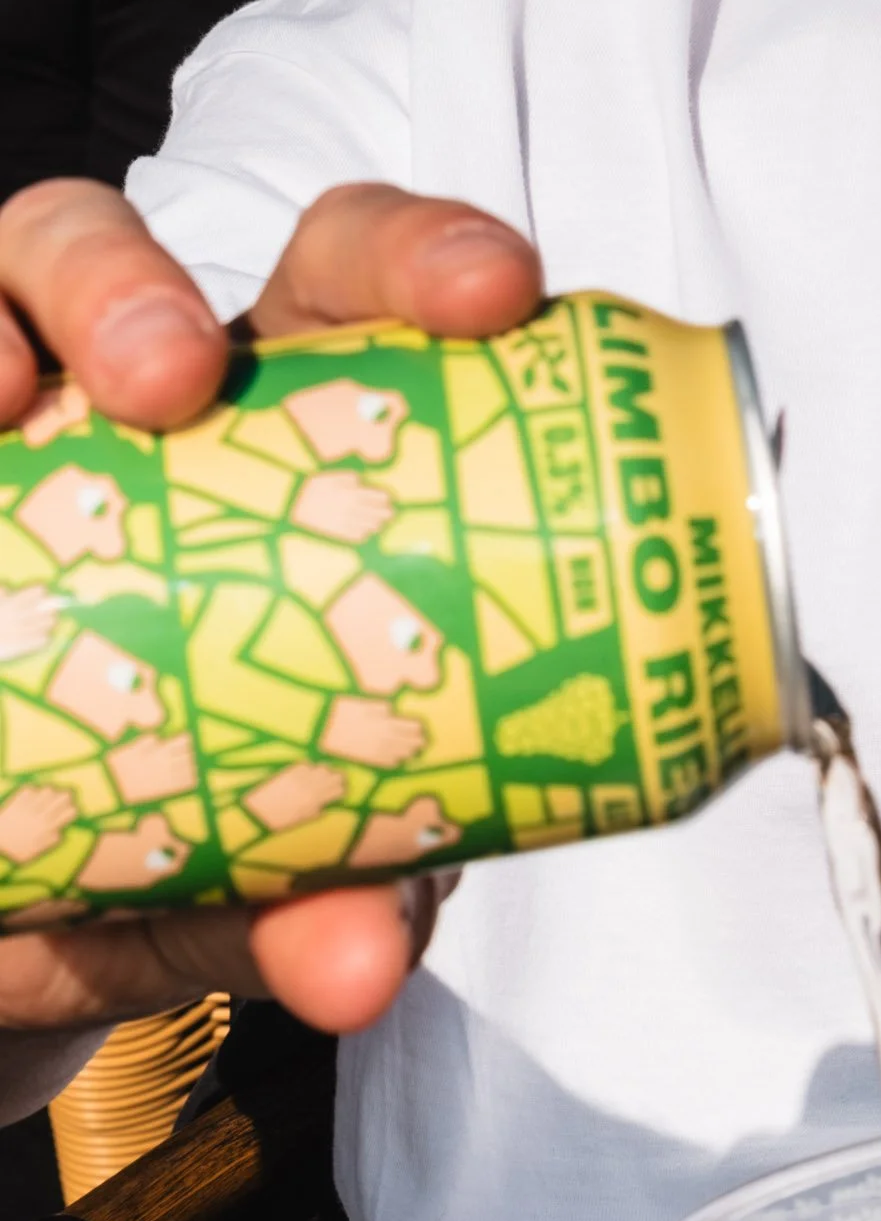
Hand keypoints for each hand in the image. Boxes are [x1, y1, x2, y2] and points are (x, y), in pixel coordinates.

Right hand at [0, 176, 538, 1033]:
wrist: (20, 928)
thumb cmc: (202, 848)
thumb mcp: (275, 882)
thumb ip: (332, 897)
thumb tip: (361, 965)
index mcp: (284, 448)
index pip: (355, 298)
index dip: (421, 255)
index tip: (492, 295)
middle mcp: (128, 414)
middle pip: (125, 259)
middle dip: (137, 282)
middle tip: (171, 382)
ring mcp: (2, 435)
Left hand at [0, 784, 74, 865]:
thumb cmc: (16, 850)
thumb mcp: (36, 852)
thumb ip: (49, 842)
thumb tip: (59, 833)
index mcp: (47, 828)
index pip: (68, 813)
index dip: (72, 810)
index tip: (71, 809)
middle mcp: (40, 816)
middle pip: (60, 799)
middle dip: (65, 796)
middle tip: (65, 795)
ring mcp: (29, 808)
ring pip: (46, 792)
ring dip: (49, 792)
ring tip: (48, 794)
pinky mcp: (17, 803)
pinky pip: (29, 790)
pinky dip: (32, 791)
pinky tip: (32, 794)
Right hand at [293, 469, 396, 542]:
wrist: (294, 505)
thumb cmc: (311, 488)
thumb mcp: (330, 476)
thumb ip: (347, 477)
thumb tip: (359, 480)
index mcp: (352, 493)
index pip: (375, 496)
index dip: (383, 497)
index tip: (388, 498)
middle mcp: (352, 508)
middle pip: (375, 512)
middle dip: (385, 513)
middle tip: (391, 514)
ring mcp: (346, 522)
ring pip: (368, 525)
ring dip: (376, 524)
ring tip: (381, 524)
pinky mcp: (339, 533)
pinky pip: (355, 535)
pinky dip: (363, 534)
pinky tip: (366, 533)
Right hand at [319, 694, 427, 768]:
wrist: (326, 730)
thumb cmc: (342, 713)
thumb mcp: (362, 704)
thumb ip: (379, 707)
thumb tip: (391, 709)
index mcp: (385, 722)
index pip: (408, 726)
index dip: (416, 728)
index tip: (421, 728)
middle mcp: (384, 737)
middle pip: (406, 740)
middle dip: (416, 741)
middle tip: (423, 743)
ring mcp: (377, 749)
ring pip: (398, 752)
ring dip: (408, 752)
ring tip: (415, 752)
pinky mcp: (369, 758)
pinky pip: (386, 762)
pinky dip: (394, 761)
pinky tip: (399, 761)